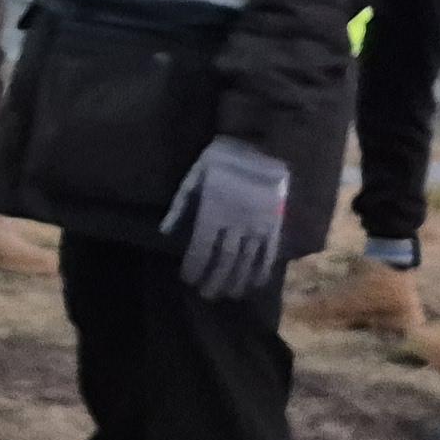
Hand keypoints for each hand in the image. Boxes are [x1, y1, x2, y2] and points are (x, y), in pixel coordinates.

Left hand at [160, 135, 293, 300]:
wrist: (259, 144)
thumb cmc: (221, 159)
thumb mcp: (193, 177)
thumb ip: (180, 205)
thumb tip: (165, 233)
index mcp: (213, 211)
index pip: (201, 248)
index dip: (195, 267)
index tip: (189, 280)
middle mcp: (235, 222)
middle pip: (224, 260)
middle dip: (215, 280)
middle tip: (207, 294)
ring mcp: (257, 224)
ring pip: (247, 260)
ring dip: (237, 281)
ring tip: (230, 294)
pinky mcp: (274, 223)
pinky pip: (269, 251)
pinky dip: (263, 269)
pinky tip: (256, 283)